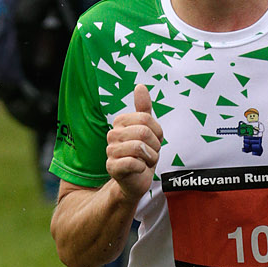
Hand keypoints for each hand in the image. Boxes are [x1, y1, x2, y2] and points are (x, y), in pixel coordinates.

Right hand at [106, 84, 162, 202]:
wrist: (136, 180)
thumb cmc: (143, 155)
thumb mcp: (148, 130)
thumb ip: (144, 109)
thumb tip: (140, 86)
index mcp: (120, 122)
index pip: (147, 119)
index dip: (157, 133)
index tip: (153, 142)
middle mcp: (112, 134)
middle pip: (144, 132)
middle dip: (155, 146)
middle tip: (150, 154)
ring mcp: (110, 151)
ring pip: (139, 147)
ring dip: (150, 158)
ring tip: (146, 162)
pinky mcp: (112, 167)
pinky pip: (133, 162)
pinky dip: (142, 167)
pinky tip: (139, 169)